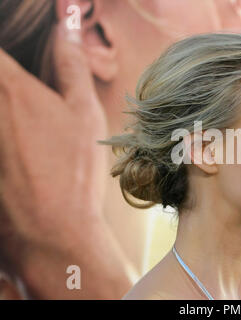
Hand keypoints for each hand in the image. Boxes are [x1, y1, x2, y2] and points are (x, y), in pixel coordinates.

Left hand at [0, 17, 133, 297]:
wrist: (51, 229)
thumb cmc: (75, 171)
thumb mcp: (85, 113)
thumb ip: (72, 65)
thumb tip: (66, 26)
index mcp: (11, 89)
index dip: (8, 47)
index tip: (18, 55)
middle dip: (10, 80)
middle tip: (31, 103)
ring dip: (8, 109)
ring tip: (30, 132)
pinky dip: (4, 135)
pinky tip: (20, 148)